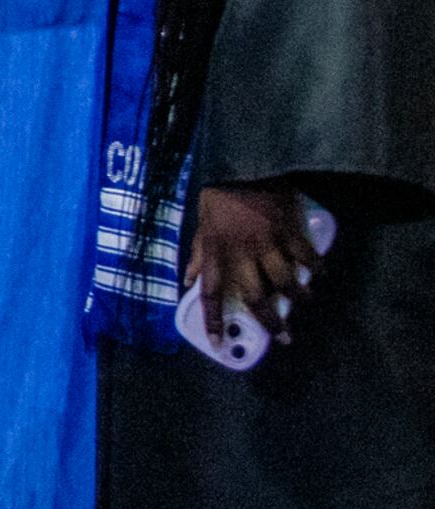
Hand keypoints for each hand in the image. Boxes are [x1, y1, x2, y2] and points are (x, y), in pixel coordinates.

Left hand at [188, 182, 314, 341]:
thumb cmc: (219, 196)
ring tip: (305, 303)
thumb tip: (187, 279)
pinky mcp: (288, 231)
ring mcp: (266, 243)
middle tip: (282, 338)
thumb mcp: (200, 223)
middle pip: (255, 296)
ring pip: (284, 281)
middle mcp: (240, 253)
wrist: (244, 165)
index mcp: (214, 252)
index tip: (217, 344)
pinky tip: (321, 275)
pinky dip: (315, 268)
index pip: (210, 293)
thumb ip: (196, 253)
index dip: (212, 320)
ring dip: (297, 297)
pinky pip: (305, 257)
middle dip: (269, 321)